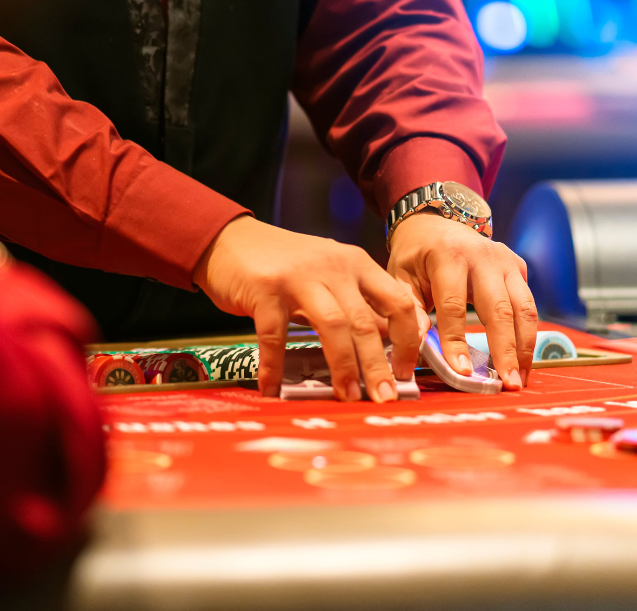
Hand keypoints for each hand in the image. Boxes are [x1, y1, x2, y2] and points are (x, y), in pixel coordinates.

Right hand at [193, 216, 430, 401]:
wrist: (228, 239)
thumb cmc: (282, 264)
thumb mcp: (328, 275)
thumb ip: (356, 302)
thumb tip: (388, 339)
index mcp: (355, 263)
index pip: (397, 301)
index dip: (407, 339)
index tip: (406, 371)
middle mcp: (332, 268)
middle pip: (365, 321)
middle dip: (378, 365)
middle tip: (384, 396)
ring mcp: (298, 278)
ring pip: (333, 327)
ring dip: (343, 367)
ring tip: (347, 396)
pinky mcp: (265, 290)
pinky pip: (275, 336)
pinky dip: (275, 366)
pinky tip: (273, 388)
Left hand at [387, 210, 537, 390]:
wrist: (434, 223)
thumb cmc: (415, 256)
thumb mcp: (400, 277)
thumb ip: (408, 310)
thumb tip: (417, 344)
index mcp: (449, 255)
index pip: (454, 305)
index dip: (457, 341)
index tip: (462, 371)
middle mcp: (484, 255)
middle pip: (500, 309)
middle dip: (504, 350)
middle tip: (506, 384)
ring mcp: (506, 261)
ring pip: (524, 309)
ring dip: (524, 347)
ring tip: (519, 379)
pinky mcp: (519, 268)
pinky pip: (529, 305)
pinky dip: (528, 335)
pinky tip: (522, 361)